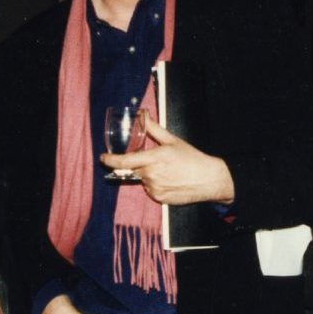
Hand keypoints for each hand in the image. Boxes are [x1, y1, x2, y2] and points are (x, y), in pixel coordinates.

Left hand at [101, 116, 234, 205]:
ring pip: (142, 180)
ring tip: (168, 171)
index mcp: (154, 158)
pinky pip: (150, 190)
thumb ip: (154, 129)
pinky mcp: (159, 198)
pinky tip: (170, 180)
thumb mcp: (173, 141)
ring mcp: (155, 188)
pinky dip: (155, 185)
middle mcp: (151, 174)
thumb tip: (143, 115)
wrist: (209, 179)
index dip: (110, 160)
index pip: (124, 161)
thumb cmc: (192, 158)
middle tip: (156, 161)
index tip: (103, 158)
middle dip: (139, 165)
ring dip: (148, 175)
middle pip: (134, 170)